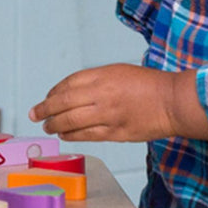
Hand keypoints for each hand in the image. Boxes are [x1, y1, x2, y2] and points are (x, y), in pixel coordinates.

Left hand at [28, 64, 207, 142]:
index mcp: (102, 75)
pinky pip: (87, 135)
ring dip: (56, 125)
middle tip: (35, 115)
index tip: (45, 99)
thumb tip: (69, 93)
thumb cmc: (147, 84)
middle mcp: (102, 94)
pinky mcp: (116, 133)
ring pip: (72, 122)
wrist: (172, 101)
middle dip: (45, 110)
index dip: (53, 93)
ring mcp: (108, 115)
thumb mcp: (118, 71)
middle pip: (64, 103)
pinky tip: (65, 135)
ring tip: (48, 127)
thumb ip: (94, 81)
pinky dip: (72, 136)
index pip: (68, 84)